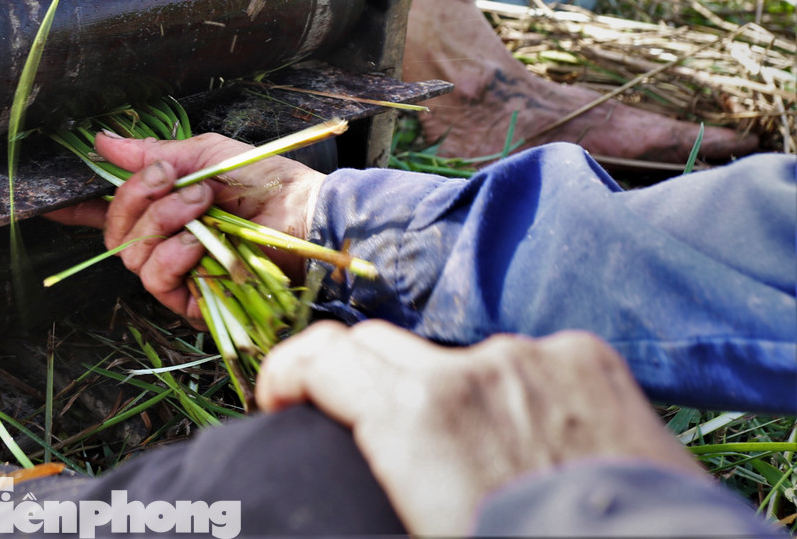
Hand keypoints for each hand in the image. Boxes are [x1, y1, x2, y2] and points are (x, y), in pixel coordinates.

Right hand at [49, 132, 324, 319]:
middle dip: (136, 199)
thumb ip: (152, 153)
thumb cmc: (267, 183)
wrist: (308, 217)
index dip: (76, 208)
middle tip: (174, 179)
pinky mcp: (192, 302)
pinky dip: (173, 255)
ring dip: (163, 222)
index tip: (49, 201)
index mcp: (163, 207)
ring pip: (131, 255)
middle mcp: (163, 243)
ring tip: (202, 205)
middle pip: (113, 232)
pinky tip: (198, 242)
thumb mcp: (205, 155)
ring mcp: (177, 274)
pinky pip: (156, 280)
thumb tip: (101, 141)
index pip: (108, 211)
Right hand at [256, 321, 704, 535]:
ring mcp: (532, 355)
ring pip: (454, 354)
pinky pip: (523, 357)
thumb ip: (382, 465)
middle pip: (377, 344)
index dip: (285, 374)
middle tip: (358, 429)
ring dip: (443, 389)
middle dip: (353, 379)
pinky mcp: (586, 357)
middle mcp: (468, 367)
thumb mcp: (421, 528)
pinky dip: (512, 387)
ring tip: (469, 453)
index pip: (320, 358)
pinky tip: (533, 439)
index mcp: (414, 415)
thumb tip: (357, 468)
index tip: (279, 401)